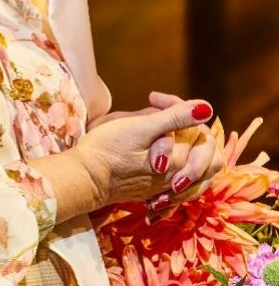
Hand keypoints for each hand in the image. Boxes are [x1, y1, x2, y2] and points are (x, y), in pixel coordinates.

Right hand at [91, 91, 222, 208]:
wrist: (86, 179)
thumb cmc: (108, 148)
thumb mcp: (140, 127)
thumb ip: (175, 118)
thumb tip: (206, 107)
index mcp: (178, 159)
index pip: (197, 129)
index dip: (179, 106)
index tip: (153, 97)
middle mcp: (179, 178)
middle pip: (207, 154)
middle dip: (193, 129)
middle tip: (165, 114)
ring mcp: (168, 189)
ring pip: (201, 173)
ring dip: (193, 151)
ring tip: (175, 134)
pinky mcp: (156, 194)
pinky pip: (186, 187)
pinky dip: (186, 171)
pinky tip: (173, 163)